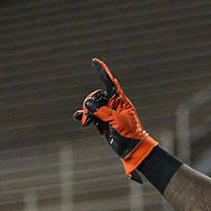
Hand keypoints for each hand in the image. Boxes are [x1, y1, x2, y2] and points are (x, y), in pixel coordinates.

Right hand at [74, 58, 156, 180]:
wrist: (131, 149)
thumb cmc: (129, 134)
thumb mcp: (116, 121)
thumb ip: (102, 112)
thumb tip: (88, 103)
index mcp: (120, 100)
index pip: (110, 82)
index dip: (102, 71)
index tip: (94, 61)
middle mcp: (113, 104)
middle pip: (96, 96)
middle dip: (90, 104)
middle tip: (90, 117)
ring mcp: (107, 112)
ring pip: (92, 106)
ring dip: (87, 113)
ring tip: (86, 123)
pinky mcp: (103, 121)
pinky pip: (91, 115)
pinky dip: (85, 116)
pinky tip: (79, 118)